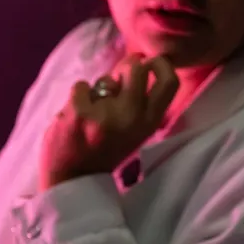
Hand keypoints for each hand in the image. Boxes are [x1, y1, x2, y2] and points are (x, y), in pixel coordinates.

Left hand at [38, 54, 179, 191]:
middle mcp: (132, 116)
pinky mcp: (79, 112)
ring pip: (105, 79)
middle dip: (126, 66)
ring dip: (98, 91)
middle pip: (136, 68)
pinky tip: (76, 114)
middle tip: (118, 77)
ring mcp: (104, 113)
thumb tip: (140, 62)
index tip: (149, 62)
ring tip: (93, 112)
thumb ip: (141, 102)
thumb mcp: (136, 130)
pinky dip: (77, 97)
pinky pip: (81, 86)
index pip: (169, 81)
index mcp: (150, 122)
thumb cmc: (107, 150)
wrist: (74, 180)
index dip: (160, 64)